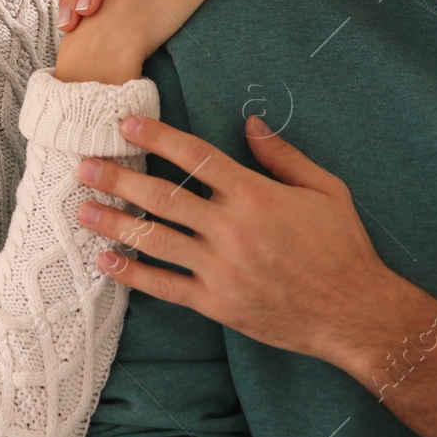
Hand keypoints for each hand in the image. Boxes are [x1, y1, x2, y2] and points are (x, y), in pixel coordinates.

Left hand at [73, 113, 402, 366]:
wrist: (354, 312)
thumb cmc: (343, 247)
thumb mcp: (325, 189)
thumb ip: (283, 156)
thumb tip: (250, 124)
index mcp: (255, 195)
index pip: (195, 156)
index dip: (157, 138)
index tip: (125, 125)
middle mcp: (232, 229)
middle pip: (163, 197)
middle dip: (119, 178)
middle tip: (83, 166)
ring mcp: (221, 268)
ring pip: (156, 240)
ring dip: (115, 222)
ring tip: (82, 210)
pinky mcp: (218, 302)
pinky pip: (166, 286)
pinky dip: (132, 273)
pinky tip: (106, 260)